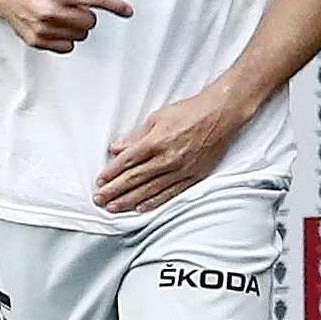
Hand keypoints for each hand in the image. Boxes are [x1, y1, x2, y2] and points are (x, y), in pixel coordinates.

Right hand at [0, 0, 133, 51]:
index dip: (115, 5)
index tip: (126, 11)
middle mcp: (52, 10)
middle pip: (91, 21)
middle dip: (86, 14)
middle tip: (73, 7)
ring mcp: (44, 28)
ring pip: (81, 35)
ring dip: (76, 28)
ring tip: (62, 17)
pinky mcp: (38, 41)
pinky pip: (67, 47)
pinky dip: (66, 39)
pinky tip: (56, 28)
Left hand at [95, 85, 252, 214]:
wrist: (221, 115)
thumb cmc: (189, 112)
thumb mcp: (157, 117)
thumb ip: (135, 137)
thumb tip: (116, 149)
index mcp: (155, 142)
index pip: (127, 161)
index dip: (111, 173)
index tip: (100, 181)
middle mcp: (167, 158)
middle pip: (135, 179)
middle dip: (114, 191)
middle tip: (99, 199)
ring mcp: (181, 169)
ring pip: (150, 189)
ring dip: (129, 200)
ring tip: (114, 207)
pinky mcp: (193, 176)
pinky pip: (170, 192)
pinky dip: (155, 201)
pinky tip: (141, 208)